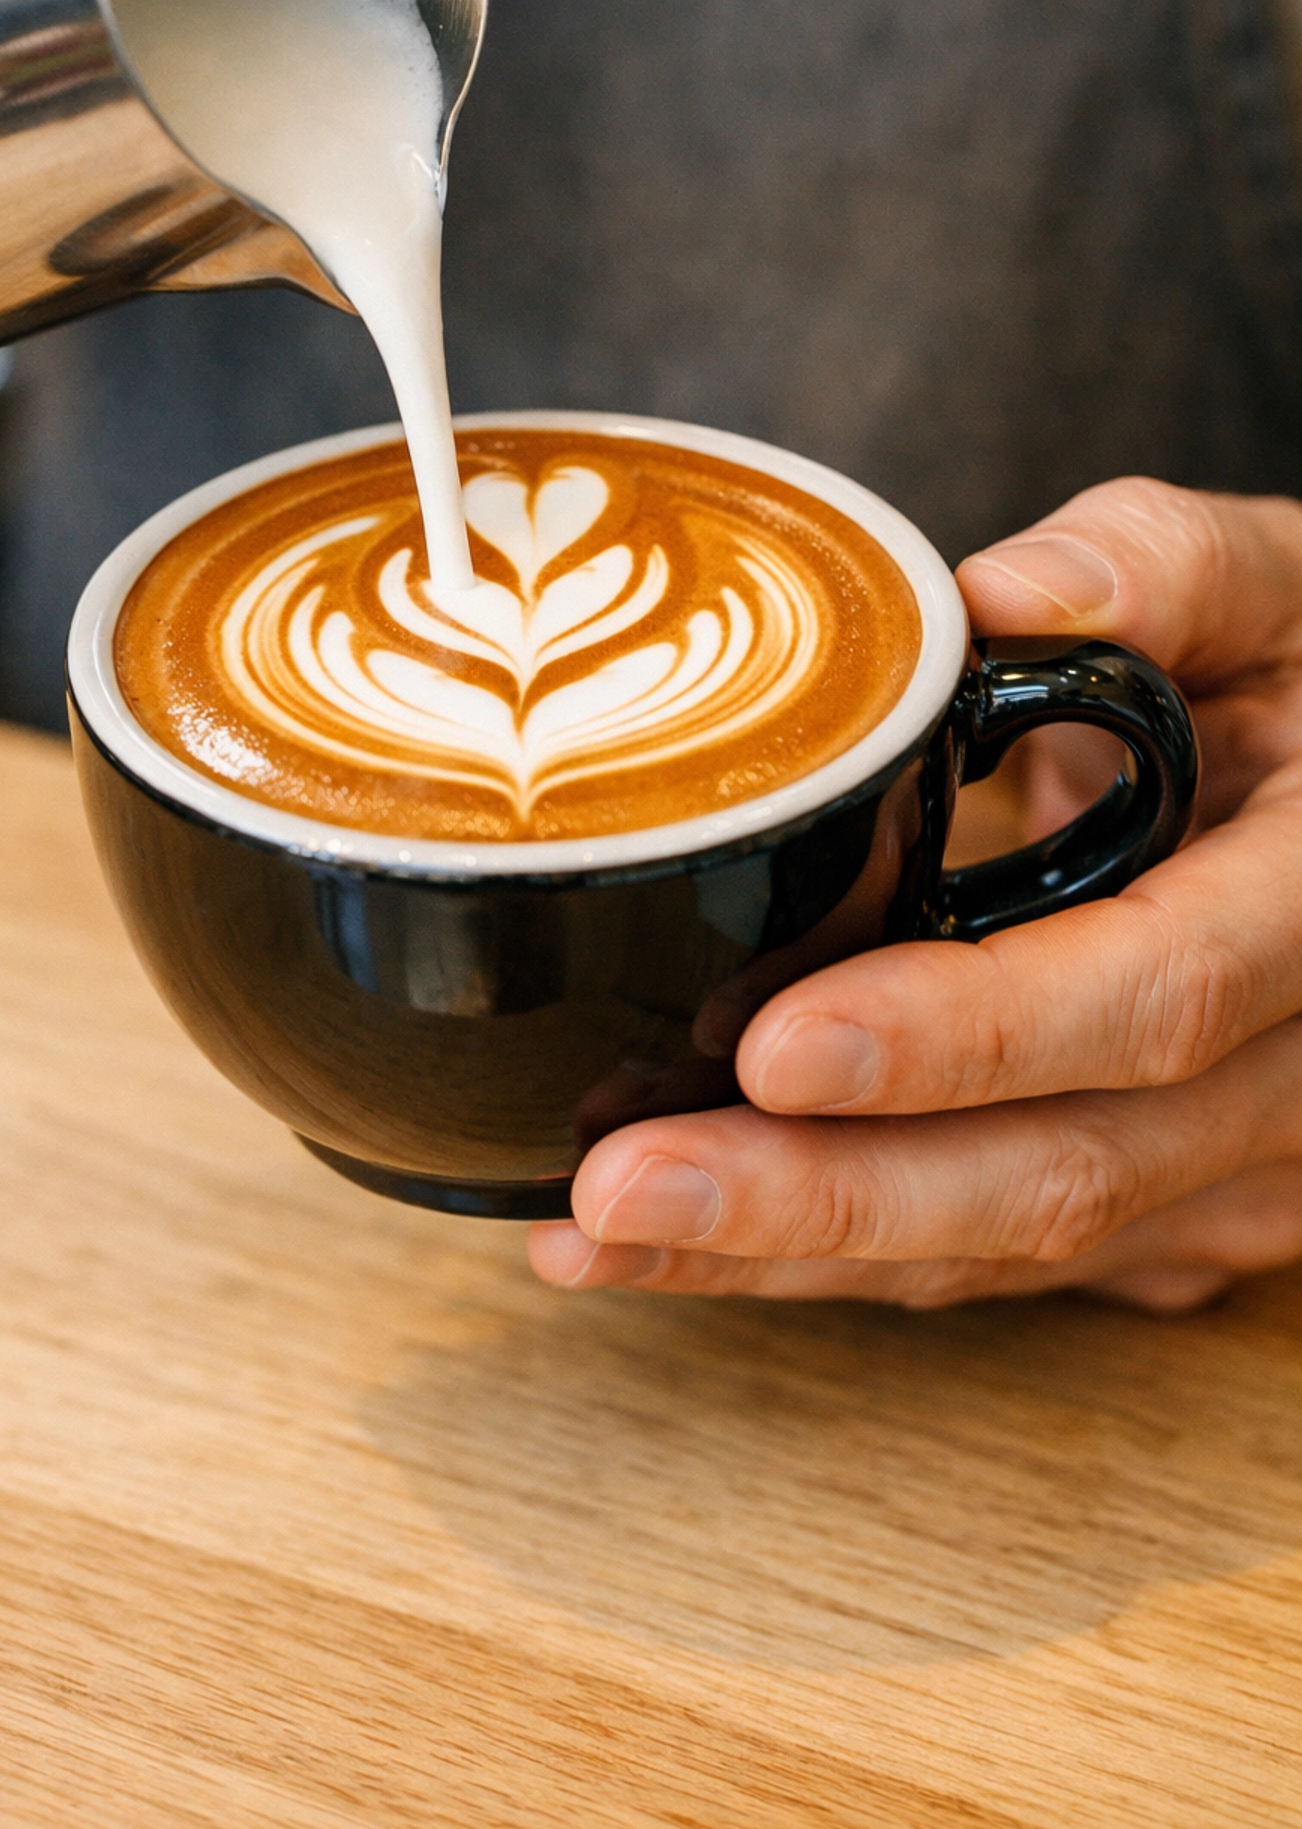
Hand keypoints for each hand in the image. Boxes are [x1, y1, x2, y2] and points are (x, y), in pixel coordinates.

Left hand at [529, 478, 1301, 1312]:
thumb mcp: (1285, 594)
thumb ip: (1165, 571)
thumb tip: (1002, 592)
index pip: (1155, 994)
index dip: (968, 1035)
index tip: (775, 1048)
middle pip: (1063, 1172)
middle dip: (825, 1197)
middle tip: (613, 1191)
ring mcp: (1247, 1168)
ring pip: (1018, 1245)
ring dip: (797, 1252)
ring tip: (595, 1232)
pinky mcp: (1180, 1211)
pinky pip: (1006, 1258)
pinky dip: (841, 1255)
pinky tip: (688, 1236)